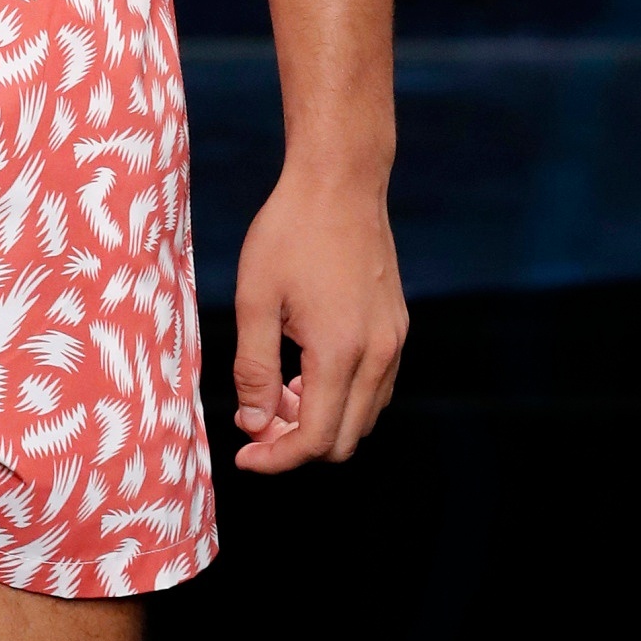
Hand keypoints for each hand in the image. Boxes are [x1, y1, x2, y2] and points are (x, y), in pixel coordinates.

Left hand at [231, 160, 406, 472]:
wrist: (340, 182)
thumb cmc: (289, 233)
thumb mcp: (255, 299)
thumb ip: (253, 369)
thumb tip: (254, 423)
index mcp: (340, 352)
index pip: (315, 439)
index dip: (276, 458)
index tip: (243, 456)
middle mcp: (378, 355)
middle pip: (343, 439)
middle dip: (296, 444)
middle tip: (254, 423)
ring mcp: (394, 342)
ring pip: (363, 417)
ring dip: (321, 421)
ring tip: (276, 392)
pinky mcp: (397, 327)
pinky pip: (375, 388)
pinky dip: (342, 397)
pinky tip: (305, 371)